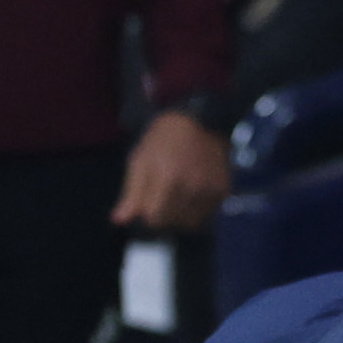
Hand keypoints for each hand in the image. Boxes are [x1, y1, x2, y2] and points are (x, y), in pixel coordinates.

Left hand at [112, 110, 231, 231]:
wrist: (201, 119)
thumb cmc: (163, 138)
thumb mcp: (140, 160)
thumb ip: (131, 193)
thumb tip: (119, 221)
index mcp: (167, 179)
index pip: (154, 219)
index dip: (147, 215)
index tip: (147, 205)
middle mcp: (192, 188)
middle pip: (173, 224)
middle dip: (164, 217)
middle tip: (162, 199)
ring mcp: (210, 190)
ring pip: (191, 223)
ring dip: (181, 217)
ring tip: (178, 197)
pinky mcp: (223, 191)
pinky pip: (207, 215)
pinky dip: (197, 211)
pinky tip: (192, 194)